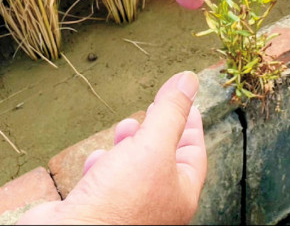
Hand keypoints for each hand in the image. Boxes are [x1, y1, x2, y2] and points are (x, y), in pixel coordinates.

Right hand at [18, 71, 206, 224]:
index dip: (190, 123)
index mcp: (180, 193)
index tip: (188, 101)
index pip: (194, 151)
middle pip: (162, 157)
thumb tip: (188, 80)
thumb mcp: (153, 146)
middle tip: (152, 109)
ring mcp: (126, 209)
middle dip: (156, 129)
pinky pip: (103, 181)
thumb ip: (170, 113)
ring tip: (125, 130)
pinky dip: (100, 165)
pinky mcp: (96, 208)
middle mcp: (156, 204)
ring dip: (127, 145)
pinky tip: (95, 159)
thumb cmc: (118, 205)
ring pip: (132, 168)